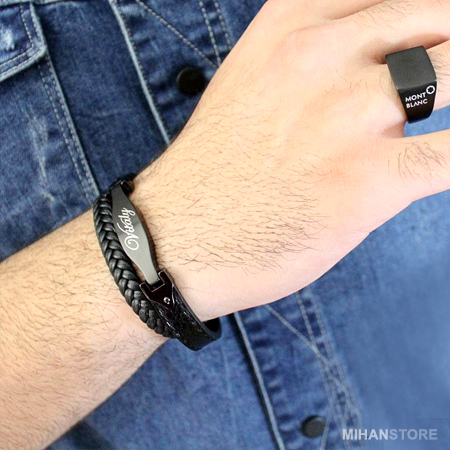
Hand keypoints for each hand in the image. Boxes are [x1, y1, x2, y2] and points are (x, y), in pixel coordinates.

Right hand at [136, 0, 449, 319]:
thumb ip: (312, 60)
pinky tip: (449, 162)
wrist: (178, 237)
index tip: (431, 40)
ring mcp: (350, 114)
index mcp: (293, 23)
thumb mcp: (253, 81)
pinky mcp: (369, 180)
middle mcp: (324, 54)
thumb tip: (377, 67)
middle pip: (438, 16)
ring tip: (440, 117)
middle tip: (449, 79)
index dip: (424, 16)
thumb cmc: (214, 170)